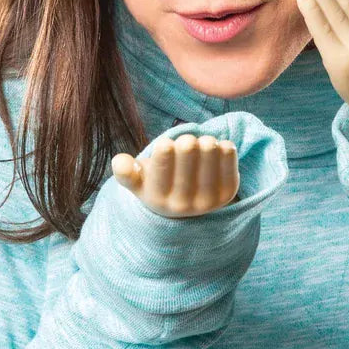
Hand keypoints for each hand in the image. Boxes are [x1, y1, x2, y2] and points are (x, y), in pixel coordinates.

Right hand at [111, 131, 239, 217]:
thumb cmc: (157, 184)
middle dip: (186, 142)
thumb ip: (124, 172)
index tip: (166, 143)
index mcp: (157, 199)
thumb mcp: (137, 181)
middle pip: (188, 156)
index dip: (165, 152)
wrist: (186, 207)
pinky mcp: (227, 194)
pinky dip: (225, 148)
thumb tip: (120, 161)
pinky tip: (218, 148)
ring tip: (201, 144)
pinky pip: (229, 159)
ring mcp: (207, 201)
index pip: (161, 171)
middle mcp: (183, 204)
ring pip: (210, 154)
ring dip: (206, 143)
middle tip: (186, 141)